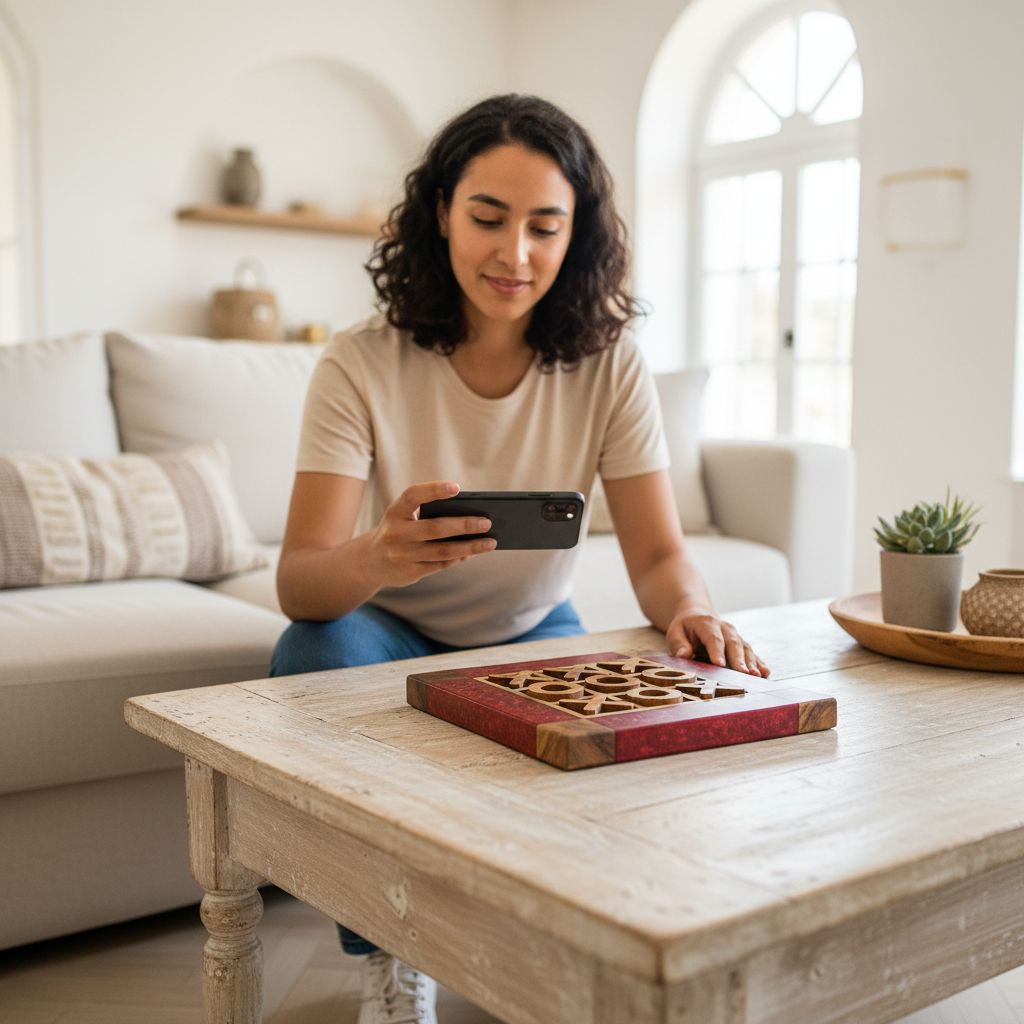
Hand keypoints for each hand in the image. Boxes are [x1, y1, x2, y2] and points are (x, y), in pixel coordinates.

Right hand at [367, 480, 496, 587]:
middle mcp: (395, 533)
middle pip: (434, 528)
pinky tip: (472, 552)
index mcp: (395, 512)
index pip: (412, 496)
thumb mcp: (404, 517)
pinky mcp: (409, 573)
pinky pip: (440, 565)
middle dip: (464, 525)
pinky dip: (458, 558)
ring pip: (442, 551)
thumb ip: (428, 513)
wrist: (371, 561)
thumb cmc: (399, 529)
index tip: (457, 487)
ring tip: (490, 542)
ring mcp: (401, 555)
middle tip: (487, 522)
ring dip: (469, 547)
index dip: (433, 490)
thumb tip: (470, 516)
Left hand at [666, 608, 769, 676]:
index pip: (713, 638)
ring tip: (757, 676)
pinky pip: (752, 653)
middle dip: (739, 659)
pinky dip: (759, 663)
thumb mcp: (675, 632)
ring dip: (751, 663)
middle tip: (743, 674)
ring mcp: (735, 636)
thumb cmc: (685, 628)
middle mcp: (725, 628)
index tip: (719, 664)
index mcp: (707, 624)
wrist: (698, 615)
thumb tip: (683, 655)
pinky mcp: (742, 644)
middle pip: (733, 644)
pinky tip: (766, 673)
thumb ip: (678, 644)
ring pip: (745, 648)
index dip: (716, 651)